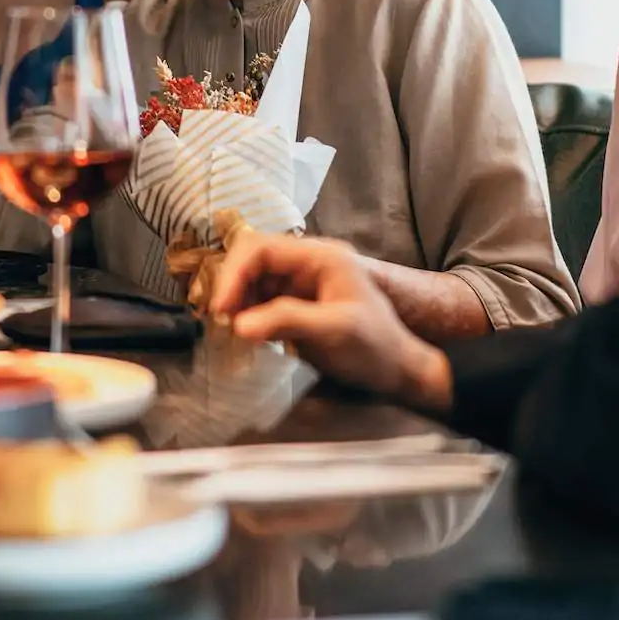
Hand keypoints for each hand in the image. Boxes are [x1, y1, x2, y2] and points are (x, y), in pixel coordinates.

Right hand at [208, 232, 453, 414]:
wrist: (397, 371)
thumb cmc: (375, 347)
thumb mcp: (336, 331)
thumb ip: (289, 321)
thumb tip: (239, 324)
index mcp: (321, 256)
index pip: (263, 248)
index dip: (235, 273)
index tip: (221, 307)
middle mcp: (307, 262)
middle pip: (252, 258)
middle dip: (232, 285)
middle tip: (222, 320)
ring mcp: (300, 282)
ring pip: (251, 278)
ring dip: (236, 299)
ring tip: (233, 329)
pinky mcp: (294, 303)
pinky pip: (258, 297)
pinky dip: (245, 312)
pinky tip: (246, 333)